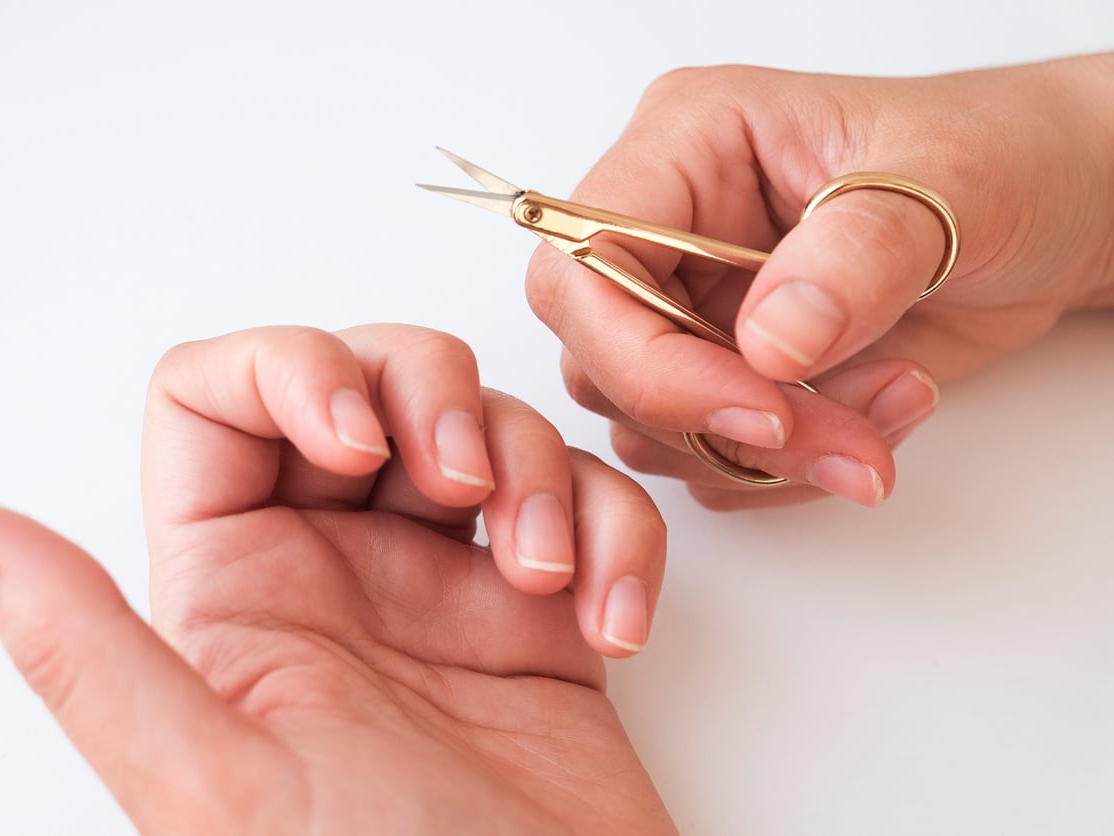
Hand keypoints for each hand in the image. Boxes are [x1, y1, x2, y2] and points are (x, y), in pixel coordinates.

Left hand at [0, 325, 674, 834]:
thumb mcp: (217, 780)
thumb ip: (85, 649)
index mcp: (238, 591)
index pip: (217, 395)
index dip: (289, 372)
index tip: (356, 442)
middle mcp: (340, 569)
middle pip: (370, 377)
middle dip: (434, 400)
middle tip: (464, 487)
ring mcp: (450, 586)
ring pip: (488, 429)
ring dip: (536, 474)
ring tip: (544, 576)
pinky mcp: (547, 612)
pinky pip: (587, 508)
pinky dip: (617, 537)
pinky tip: (612, 622)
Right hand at [527, 54, 1113, 509]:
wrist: (1053, 214)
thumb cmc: (1000, 160)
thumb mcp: (949, 185)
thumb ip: (855, 256)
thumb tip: (768, 344)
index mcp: (688, 145)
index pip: (584, 261)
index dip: (643, 354)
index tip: (759, 407)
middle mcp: (669, 229)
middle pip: (604, 361)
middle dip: (725, 423)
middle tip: (851, 440)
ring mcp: (693, 306)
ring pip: (654, 428)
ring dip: (774, 454)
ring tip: (893, 401)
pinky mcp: (725, 372)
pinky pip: (712, 461)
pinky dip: (795, 470)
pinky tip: (880, 415)